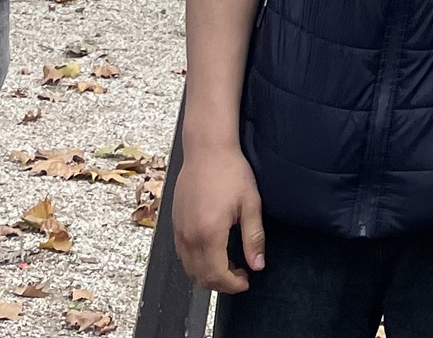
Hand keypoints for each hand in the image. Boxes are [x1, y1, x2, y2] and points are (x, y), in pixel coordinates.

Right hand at [173, 140, 265, 293]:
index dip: (233, 285)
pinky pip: (182, 254)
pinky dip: (196, 261)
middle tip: (240, 274)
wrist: (207, 148)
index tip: (246, 281)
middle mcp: (189, 236)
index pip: (217, 275)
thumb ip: (254, 237)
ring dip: (208, 273)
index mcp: (209, 234)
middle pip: (201, 277)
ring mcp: (179, 230)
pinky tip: (212, 250)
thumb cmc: (230, 171)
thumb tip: (258, 265)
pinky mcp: (174, 223)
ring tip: (228, 263)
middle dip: (221, 283)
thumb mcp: (250, 203)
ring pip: (189, 268)